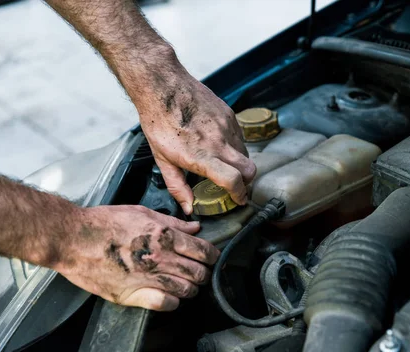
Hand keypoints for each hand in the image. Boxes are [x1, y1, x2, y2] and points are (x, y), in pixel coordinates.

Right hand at [52, 205, 219, 310]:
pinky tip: (170, 297)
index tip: (211, 257)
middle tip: (200, 272)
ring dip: (190, 289)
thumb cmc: (104, 223)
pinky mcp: (132, 295)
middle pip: (198, 273)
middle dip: (204, 273)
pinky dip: (173, 302)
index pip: (203, 251)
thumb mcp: (141, 213)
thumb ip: (172, 222)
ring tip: (186, 285)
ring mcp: (147, 278)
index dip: (212, 256)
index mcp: (164, 236)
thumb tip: (195, 227)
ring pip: (186, 290)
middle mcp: (159, 258)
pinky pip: (165, 304)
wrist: (73, 239)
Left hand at [137, 71, 256, 214]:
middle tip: (237, 185)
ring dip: (239, 163)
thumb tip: (189, 207)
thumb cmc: (159, 122)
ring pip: (245, 153)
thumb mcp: (162, 159)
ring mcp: (226, 127)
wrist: (163, 86)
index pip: (233, 180)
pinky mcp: (229, 115)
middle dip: (247, 182)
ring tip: (224, 163)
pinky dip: (234, 145)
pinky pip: (239, 136)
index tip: (238, 199)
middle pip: (249, 169)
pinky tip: (218, 144)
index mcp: (201, 156)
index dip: (240, 194)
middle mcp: (218, 142)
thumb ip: (177, 186)